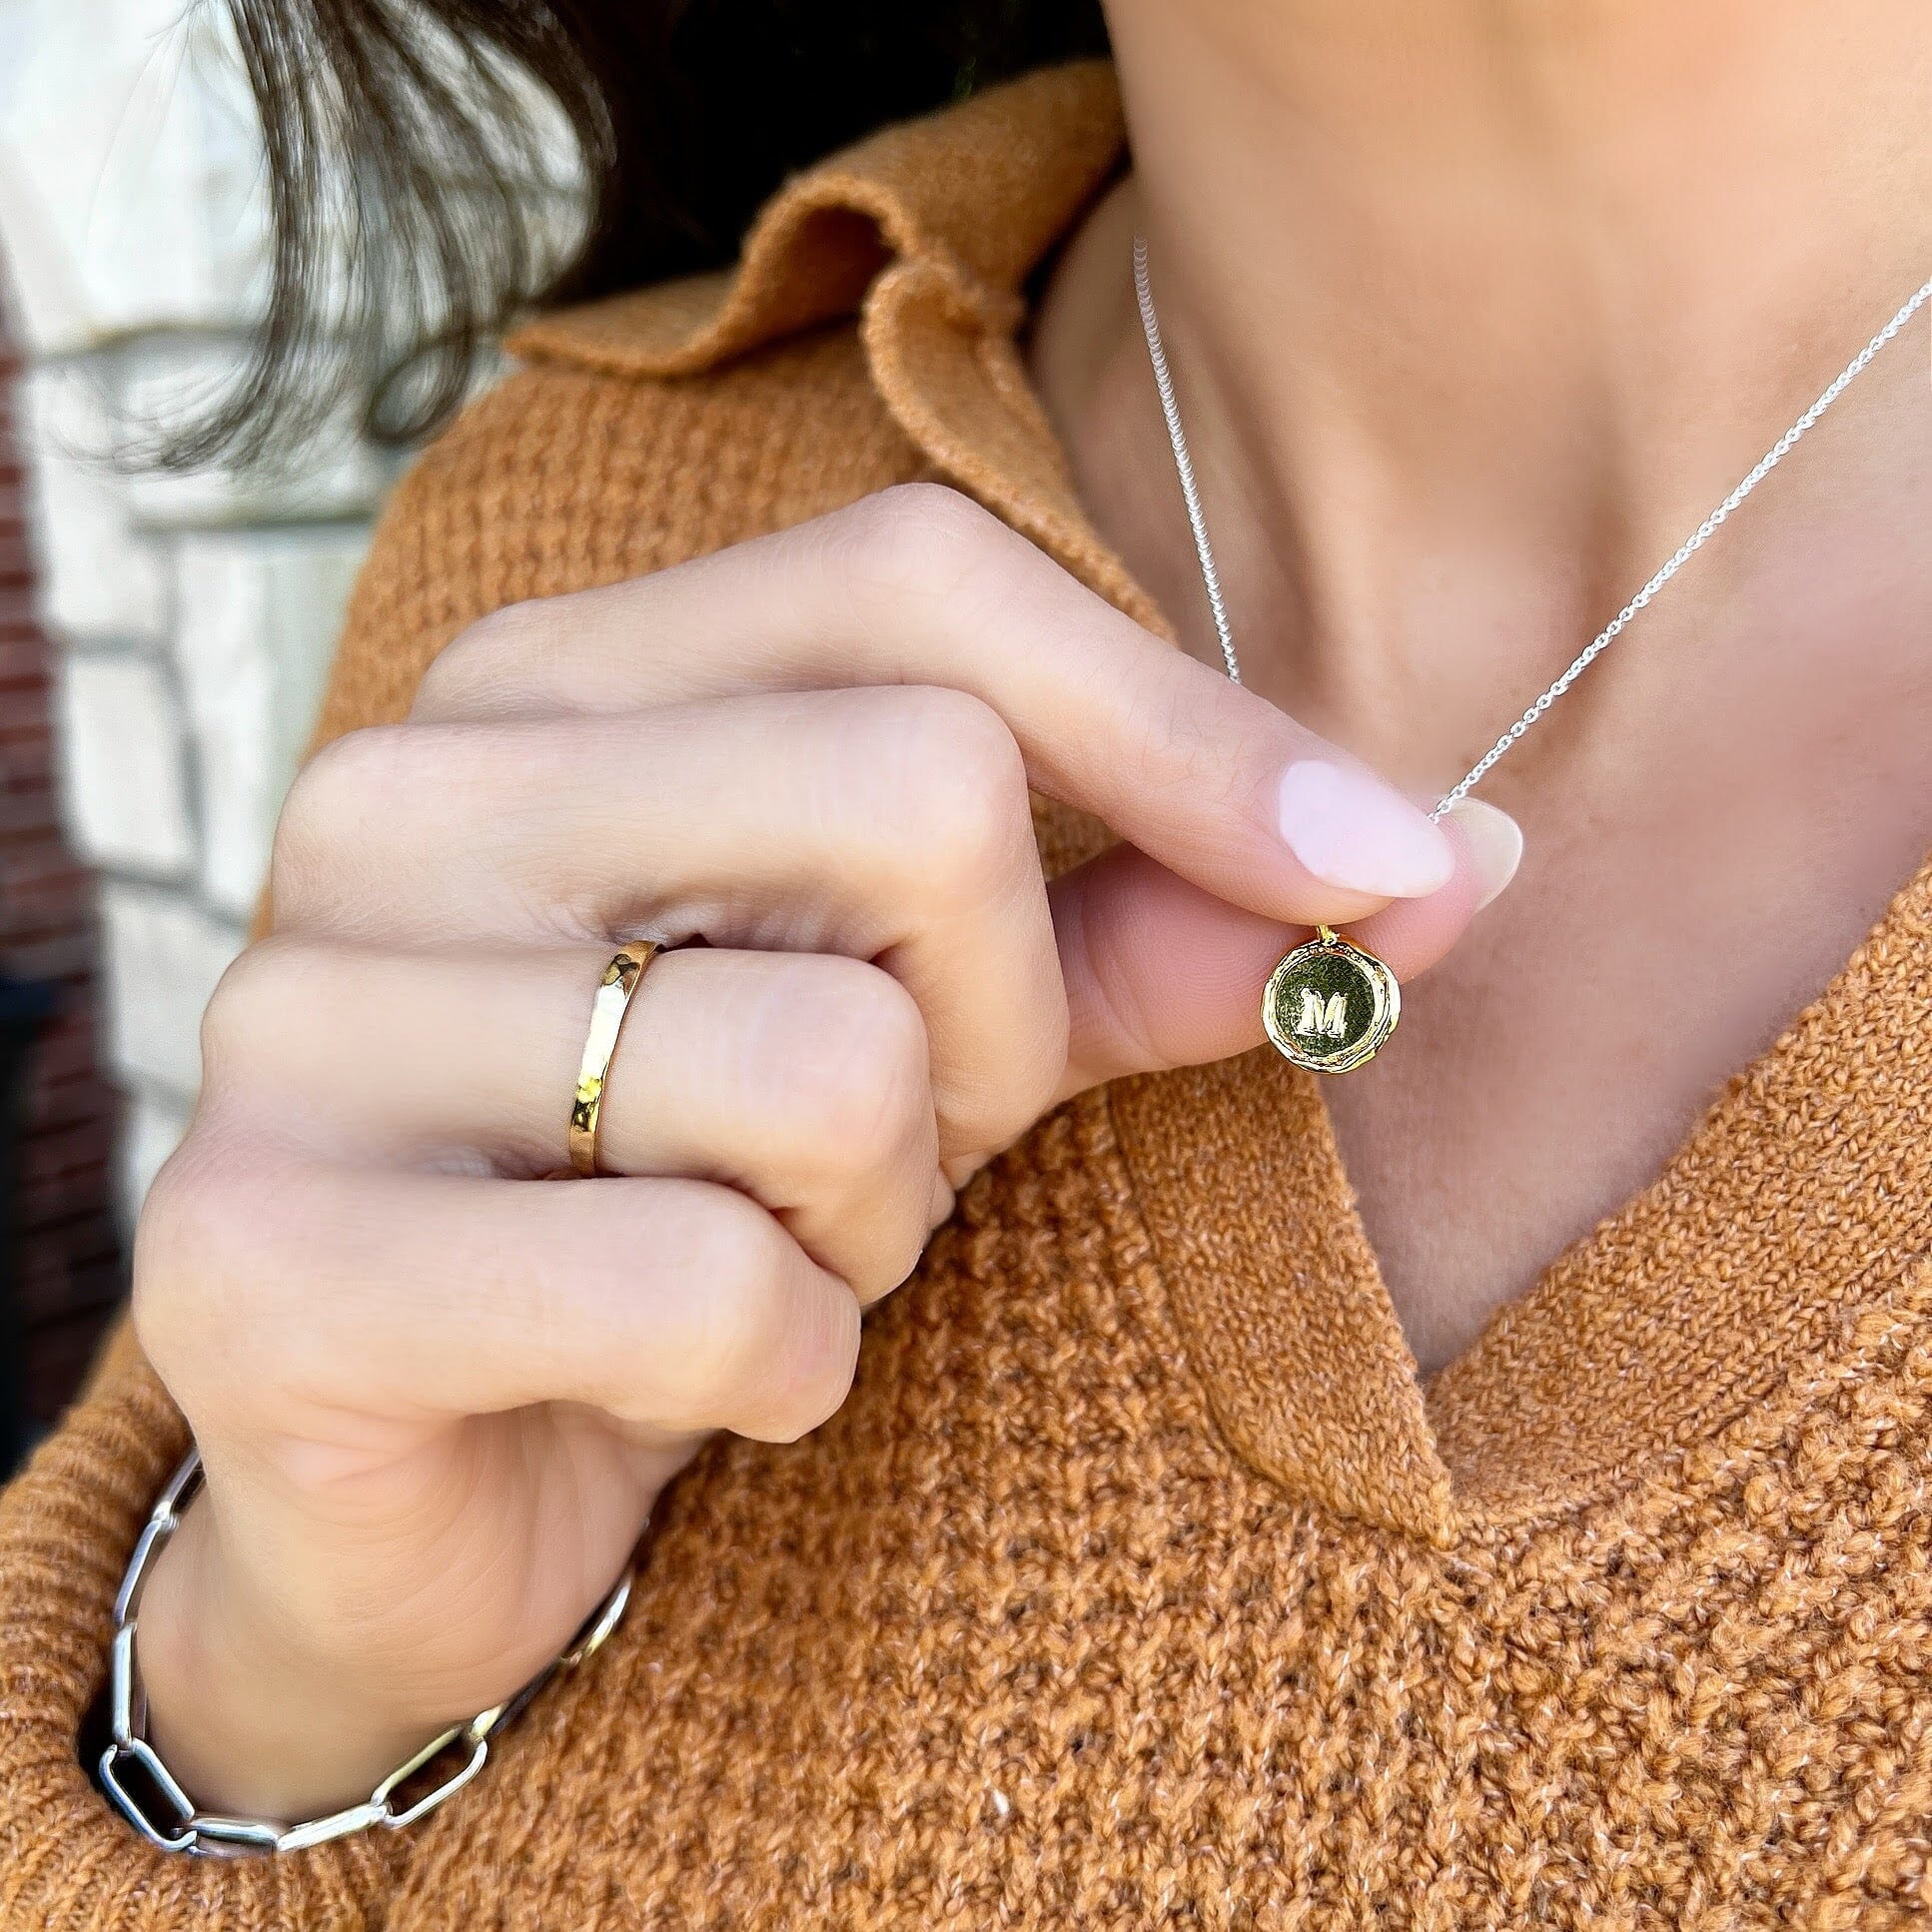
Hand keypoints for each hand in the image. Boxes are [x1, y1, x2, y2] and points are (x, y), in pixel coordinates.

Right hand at [132, 485, 1514, 1818]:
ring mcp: (309, 1019)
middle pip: (914, 792)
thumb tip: (1465, 859)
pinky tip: (685, 1383)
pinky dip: (785, 1371)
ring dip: (883, 1221)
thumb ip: (1155, 933)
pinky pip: (712, 1291)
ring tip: (774, 1256)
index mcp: (548, 689)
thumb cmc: (695, 1209)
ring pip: (834, 1068)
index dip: (1186, 727)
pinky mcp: (270, 1255)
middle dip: (1012, 1032)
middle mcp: (403, 800)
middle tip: (921, 1149)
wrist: (416, 1486)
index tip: (1386, 868)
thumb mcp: (943, 1041)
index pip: (917, 584)